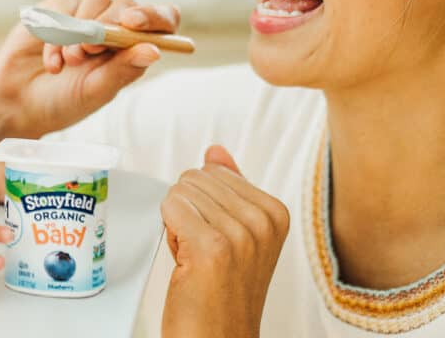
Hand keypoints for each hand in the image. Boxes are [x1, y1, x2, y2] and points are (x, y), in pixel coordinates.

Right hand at [0, 0, 177, 143]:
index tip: (132, 23)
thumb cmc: (64, 102)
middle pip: (126, 4)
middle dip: (109, 24)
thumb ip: (123, 69)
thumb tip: (154, 50)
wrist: (18, 103)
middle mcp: (113, 27)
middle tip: (89, 51)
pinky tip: (52, 62)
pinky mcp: (57, 9)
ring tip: (69, 61)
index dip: (155, 15)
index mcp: (132, 47)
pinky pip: (65, 5)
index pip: (161, 20)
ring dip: (81, 32)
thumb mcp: (97, 91)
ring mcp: (85, 15)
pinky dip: (57, 34)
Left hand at [160, 146, 289, 337]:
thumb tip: (215, 152)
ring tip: (197, 259)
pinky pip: (171, 206)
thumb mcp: (235, 235)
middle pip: (194, 178)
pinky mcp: (213, 246)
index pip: (212, 170)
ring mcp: (241, 233)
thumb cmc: (222, 294)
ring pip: (180, 192)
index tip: (217, 240)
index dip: (202, 205)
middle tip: (203, 252)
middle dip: (188, 212)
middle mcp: (263, 221)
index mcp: (274, 212)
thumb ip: (227, 188)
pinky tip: (187, 262)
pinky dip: (170, 232)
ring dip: (178, 225)